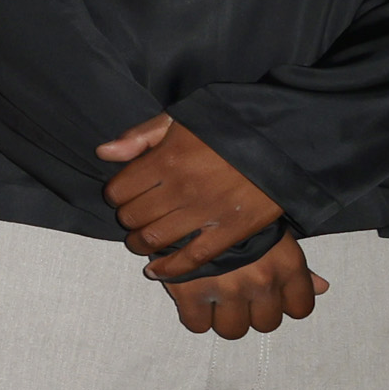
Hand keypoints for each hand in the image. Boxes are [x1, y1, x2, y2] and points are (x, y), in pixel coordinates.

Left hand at [95, 114, 286, 281]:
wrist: (284, 140)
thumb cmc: (230, 126)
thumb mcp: (182, 118)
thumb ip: (141, 136)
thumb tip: (104, 152)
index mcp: (166, 159)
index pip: (119, 191)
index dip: (116, 195)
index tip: (123, 196)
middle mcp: (181, 189)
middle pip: (134, 217)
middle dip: (128, 220)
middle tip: (134, 218)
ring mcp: (206, 212)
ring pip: (156, 239)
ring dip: (141, 244)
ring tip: (142, 241)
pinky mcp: (231, 231)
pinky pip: (193, 258)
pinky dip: (170, 269)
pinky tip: (157, 271)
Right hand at [163, 231, 325, 340]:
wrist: (188, 199)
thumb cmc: (235, 215)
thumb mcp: (275, 234)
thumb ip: (299, 267)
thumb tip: (322, 288)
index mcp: (287, 264)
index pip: (300, 309)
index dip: (284, 303)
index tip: (270, 295)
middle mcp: (262, 281)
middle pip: (266, 324)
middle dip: (252, 312)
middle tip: (238, 294)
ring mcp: (226, 289)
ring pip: (233, 330)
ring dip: (224, 318)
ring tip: (215, 296)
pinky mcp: (190, 293)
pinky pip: (197, 325)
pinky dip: (195, 316)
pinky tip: (194, 297)